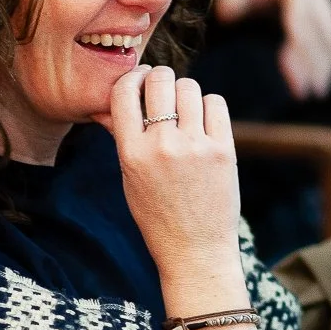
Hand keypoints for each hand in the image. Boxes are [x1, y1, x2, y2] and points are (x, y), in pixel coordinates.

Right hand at [107, 65, 241, 287]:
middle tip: (162, 88)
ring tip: (184, 109)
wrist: (196, 251)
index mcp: (132, 153)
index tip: (139, 82)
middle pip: (160, 80)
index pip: (124, 92)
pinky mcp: (224, 150)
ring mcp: (196, 147)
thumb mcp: (130, 179)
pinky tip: (203, 120)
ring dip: (185, 92)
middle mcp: (163, 146)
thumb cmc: (157, 216)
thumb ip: (122, 138)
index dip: (132, 78)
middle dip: (159, 78)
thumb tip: (106, 104)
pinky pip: (216, 103)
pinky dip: (208, 106)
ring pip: (190, 87)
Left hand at [215, 0, 330, 100]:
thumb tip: (225, 14)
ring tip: (312, 94)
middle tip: (301, 91)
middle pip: (316, 33)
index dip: (295, 39)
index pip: (298, 14)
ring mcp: (326, 9)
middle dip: (310, 62)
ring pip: (329, 41)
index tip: (287, 63)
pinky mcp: (330, 22)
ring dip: (323, 69)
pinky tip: (320, 87)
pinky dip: (328, 66)